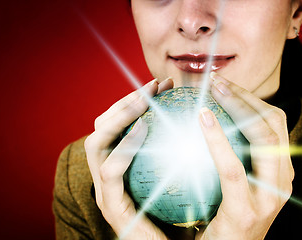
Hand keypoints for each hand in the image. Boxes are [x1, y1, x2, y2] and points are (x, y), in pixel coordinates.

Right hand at [85, 78, 172, 239]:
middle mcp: (107, 175)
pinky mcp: (112, 207)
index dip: (136, 100)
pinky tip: (144, 128)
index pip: (118, 125)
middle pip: (101, 127)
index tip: (163, 84)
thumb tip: (205, 117)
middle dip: (125, 101)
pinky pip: (112, 172)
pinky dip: (124, 147)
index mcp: (121, 165)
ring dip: (119, 117)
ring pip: (96, 143)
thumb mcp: (182, 175)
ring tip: (143, 101)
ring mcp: (105, 190)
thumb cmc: (182, 216)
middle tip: (154, 85)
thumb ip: (183, 151)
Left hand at [196, 73, 293, 239]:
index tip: (223, 84)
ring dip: (238, 107)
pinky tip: (202, 119)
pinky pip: (232, 168)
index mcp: (278, 171)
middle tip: (215, 82)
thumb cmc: (220, 217)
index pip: (272, 124)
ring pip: (263, 138)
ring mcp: (269, 197)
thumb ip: (228, 156)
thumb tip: (201, 121)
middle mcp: (282, 181)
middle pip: (273, 124)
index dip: (250, 99)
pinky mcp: (247, 211)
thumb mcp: (230, 184)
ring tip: (210, 92)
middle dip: (245, 97)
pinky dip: (219, 139)